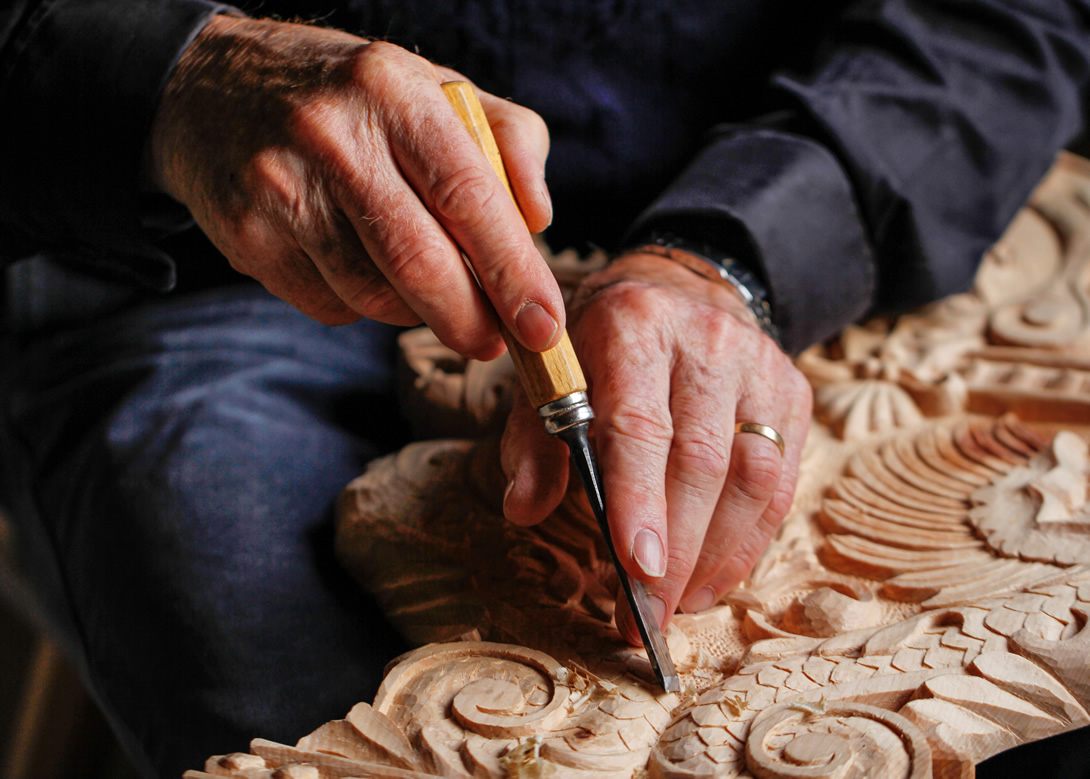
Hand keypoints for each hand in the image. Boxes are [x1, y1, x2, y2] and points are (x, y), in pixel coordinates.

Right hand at [148, 15, 562, 359]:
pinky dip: (361, 305)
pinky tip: (357, 267)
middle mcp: (330, 135)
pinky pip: (329, 306)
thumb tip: (538, 219)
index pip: (467, 196)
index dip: (513, 272)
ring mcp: (279, 188)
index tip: (543, 327)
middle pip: (419, 263)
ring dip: (415, 311)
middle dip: (470, 320)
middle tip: (495, 342)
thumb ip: (507, 140)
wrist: (209, 87)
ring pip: (374, 295)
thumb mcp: (434, 87)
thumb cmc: (348, 98)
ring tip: (422, 284)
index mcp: (392, 90)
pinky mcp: (244, 235)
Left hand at [501, 251, 811, 642]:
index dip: (639, 500)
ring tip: (679, 604)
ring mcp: (759, 364)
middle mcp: (704, 339)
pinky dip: (750, 539)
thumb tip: (522, 509)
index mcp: (632, 326)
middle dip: (676, 549)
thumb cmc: (603, 346)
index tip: (635, 567)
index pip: (639, 424)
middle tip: (648, 615)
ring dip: (717, 554)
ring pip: (752, 476)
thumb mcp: (553, 375)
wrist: (680, 287)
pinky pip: (780, 481)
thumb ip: (535, 441)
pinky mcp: (792, 391)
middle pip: (700, 460)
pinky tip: (714, 575)